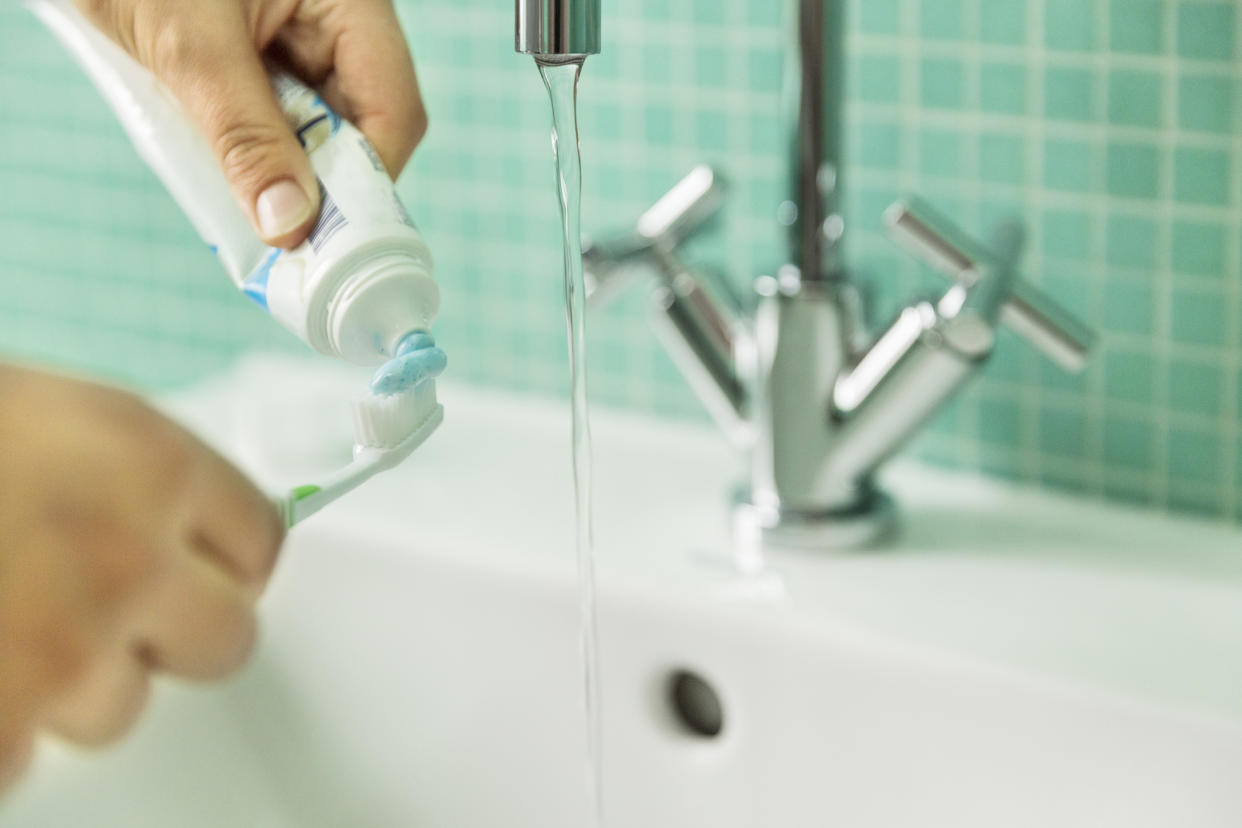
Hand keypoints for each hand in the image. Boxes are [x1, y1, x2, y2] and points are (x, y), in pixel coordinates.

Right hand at [0, 366, 282, 788]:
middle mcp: (126, 561)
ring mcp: (61, 655)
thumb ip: (115, 476)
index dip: (224, 560)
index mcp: (145, 463)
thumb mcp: (32, 415)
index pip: (258, 540)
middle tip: (105, 615)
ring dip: (65, 685)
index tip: (203, 570)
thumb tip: (163, 525)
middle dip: (170, 636)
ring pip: (119, 708)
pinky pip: (20, 757)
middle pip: (224, 641)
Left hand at [76, 0, 426, 247]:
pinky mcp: (258, 56)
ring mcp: (298, 40)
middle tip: (277, 234)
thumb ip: (245, 133)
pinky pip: (272, 120)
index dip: (367, 180)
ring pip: (315, 130)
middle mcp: (336, 24)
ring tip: (240, 202)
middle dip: (319, 182)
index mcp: (350, 4)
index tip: (323, 236)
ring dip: (278, 170)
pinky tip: (218, 168)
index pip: (393, 110)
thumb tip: (289, 224)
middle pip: (360, 127)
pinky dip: (248, 151)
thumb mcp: (190, 45)